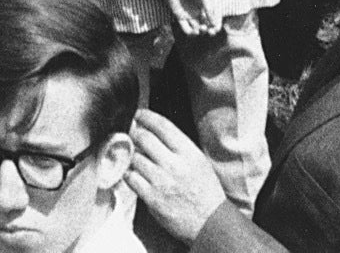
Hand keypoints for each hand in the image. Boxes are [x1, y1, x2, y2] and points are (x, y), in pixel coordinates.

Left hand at [128, 110, 229, 243]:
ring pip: (135, 157)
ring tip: (135, 156)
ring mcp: (161, 182)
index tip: (139, 115)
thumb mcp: (198, 161)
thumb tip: (152, 129)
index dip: (146, 116)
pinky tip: (134, 174)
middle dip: (135, 133)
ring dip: (132, 155)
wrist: (210, 224)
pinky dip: (129, 173)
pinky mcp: (152, 199)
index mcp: (188, 153)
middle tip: (133, 134)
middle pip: (144, 138)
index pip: (162, 125)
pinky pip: (131, 178)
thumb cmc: (205, 191)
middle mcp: (174, 165)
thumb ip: (178, 145)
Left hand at [161, 0, 217, 36]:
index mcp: (206, 5)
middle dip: (209, 31)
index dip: (216, 25)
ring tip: (201, 28)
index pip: (213, 19)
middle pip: (206, 26)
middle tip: (210, 31)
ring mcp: (189, 14)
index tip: (216, 28)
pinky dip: (190, 33)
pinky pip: (185, 29)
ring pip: (197, 29)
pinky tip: (194, 30)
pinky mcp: (179, 16)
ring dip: (200, 32)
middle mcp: (198, 11)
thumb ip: (210, 10)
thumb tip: (214, 25)